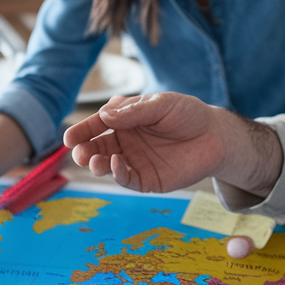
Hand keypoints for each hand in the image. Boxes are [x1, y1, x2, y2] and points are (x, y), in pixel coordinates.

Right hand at [64, 93, 227, 193]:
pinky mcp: (147, 179)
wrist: (215, 135)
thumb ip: (134, 111)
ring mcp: (135, 161)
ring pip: (108, 165)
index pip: (98, 125)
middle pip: (97, 147)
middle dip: (84, 150)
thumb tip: (104, 116)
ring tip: (93, 161)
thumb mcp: (161, 104)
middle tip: (78, 153)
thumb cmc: (188, 114)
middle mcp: (126, 141)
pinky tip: (116, 165)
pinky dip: (118, 174)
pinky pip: (127, 179)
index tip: (69, 138)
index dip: (82, 131)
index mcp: (125, 120)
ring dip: (97, 164)